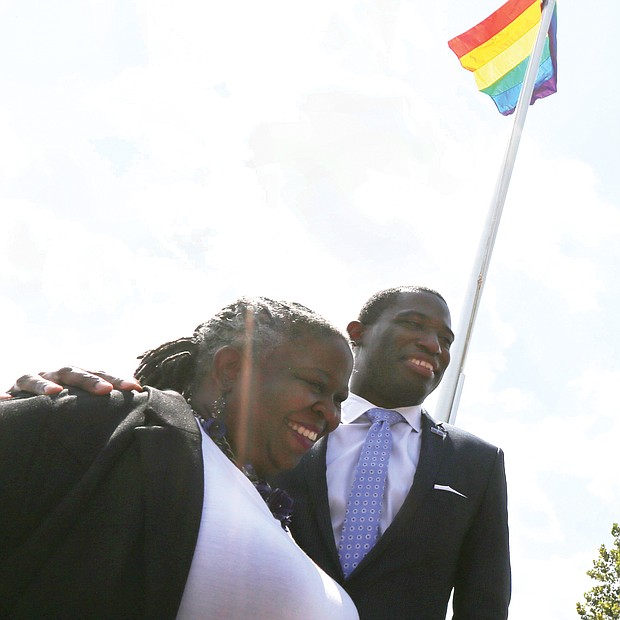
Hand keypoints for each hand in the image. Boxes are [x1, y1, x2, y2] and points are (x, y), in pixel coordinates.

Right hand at [0, 366, 142, 399]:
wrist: (28, 409)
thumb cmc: (65, 409)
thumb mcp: (86, 404)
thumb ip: (105, 405)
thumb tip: (140, 405)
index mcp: (78, 377)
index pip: (99, 374)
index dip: (117, 379)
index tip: (136, 388)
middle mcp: (56, 376)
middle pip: (73, 371)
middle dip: (90, 380)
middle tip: (106, 391)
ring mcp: (32, 381)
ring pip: (36, 378)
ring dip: (44, 385)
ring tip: (54, 394)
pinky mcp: (12, 393)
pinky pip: (6, 395)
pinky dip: (5, 398)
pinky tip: (6, 401)